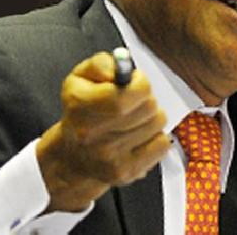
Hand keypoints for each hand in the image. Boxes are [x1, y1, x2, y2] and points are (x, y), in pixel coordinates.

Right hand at [36, 52, 169, 211]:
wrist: (74, 157)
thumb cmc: (81, 112)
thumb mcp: (80, 78)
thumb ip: (101, 64)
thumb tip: (122, 65)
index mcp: (80, 106)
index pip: (129, 95)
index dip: (140, 84)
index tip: (136, 82)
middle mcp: (93, 135)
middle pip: (148, 107)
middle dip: (147, 98)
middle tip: (135, 101)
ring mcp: (111, 158)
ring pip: (158, 123)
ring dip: (151, 117)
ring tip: (135, 120)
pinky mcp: (127, 172)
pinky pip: (163, 144)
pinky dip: (155, 137)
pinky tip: (139, 136)